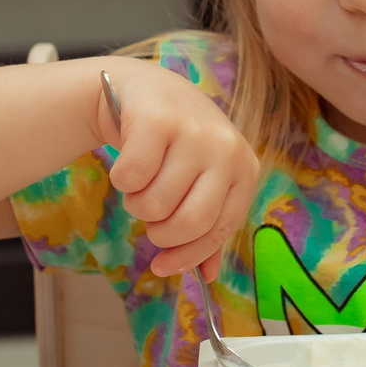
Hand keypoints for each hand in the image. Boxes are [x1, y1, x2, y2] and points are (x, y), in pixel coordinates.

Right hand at [98, 62, 261, 279]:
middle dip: (160, 231)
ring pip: (155, 204)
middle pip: (189, 222)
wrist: (146, 90)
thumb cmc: (177, 144)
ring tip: (141, 182)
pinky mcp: (158, 121)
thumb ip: (208, 225)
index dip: (187, 256)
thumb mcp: (202, 180)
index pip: (218, 229)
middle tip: (150, 215)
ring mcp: (194, 132)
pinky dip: (120, 179)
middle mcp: (226, 149)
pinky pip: (130, 178)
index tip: (161, 268)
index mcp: (244, 168)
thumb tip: (207, 276)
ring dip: (136, 202)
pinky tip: (127, 161)